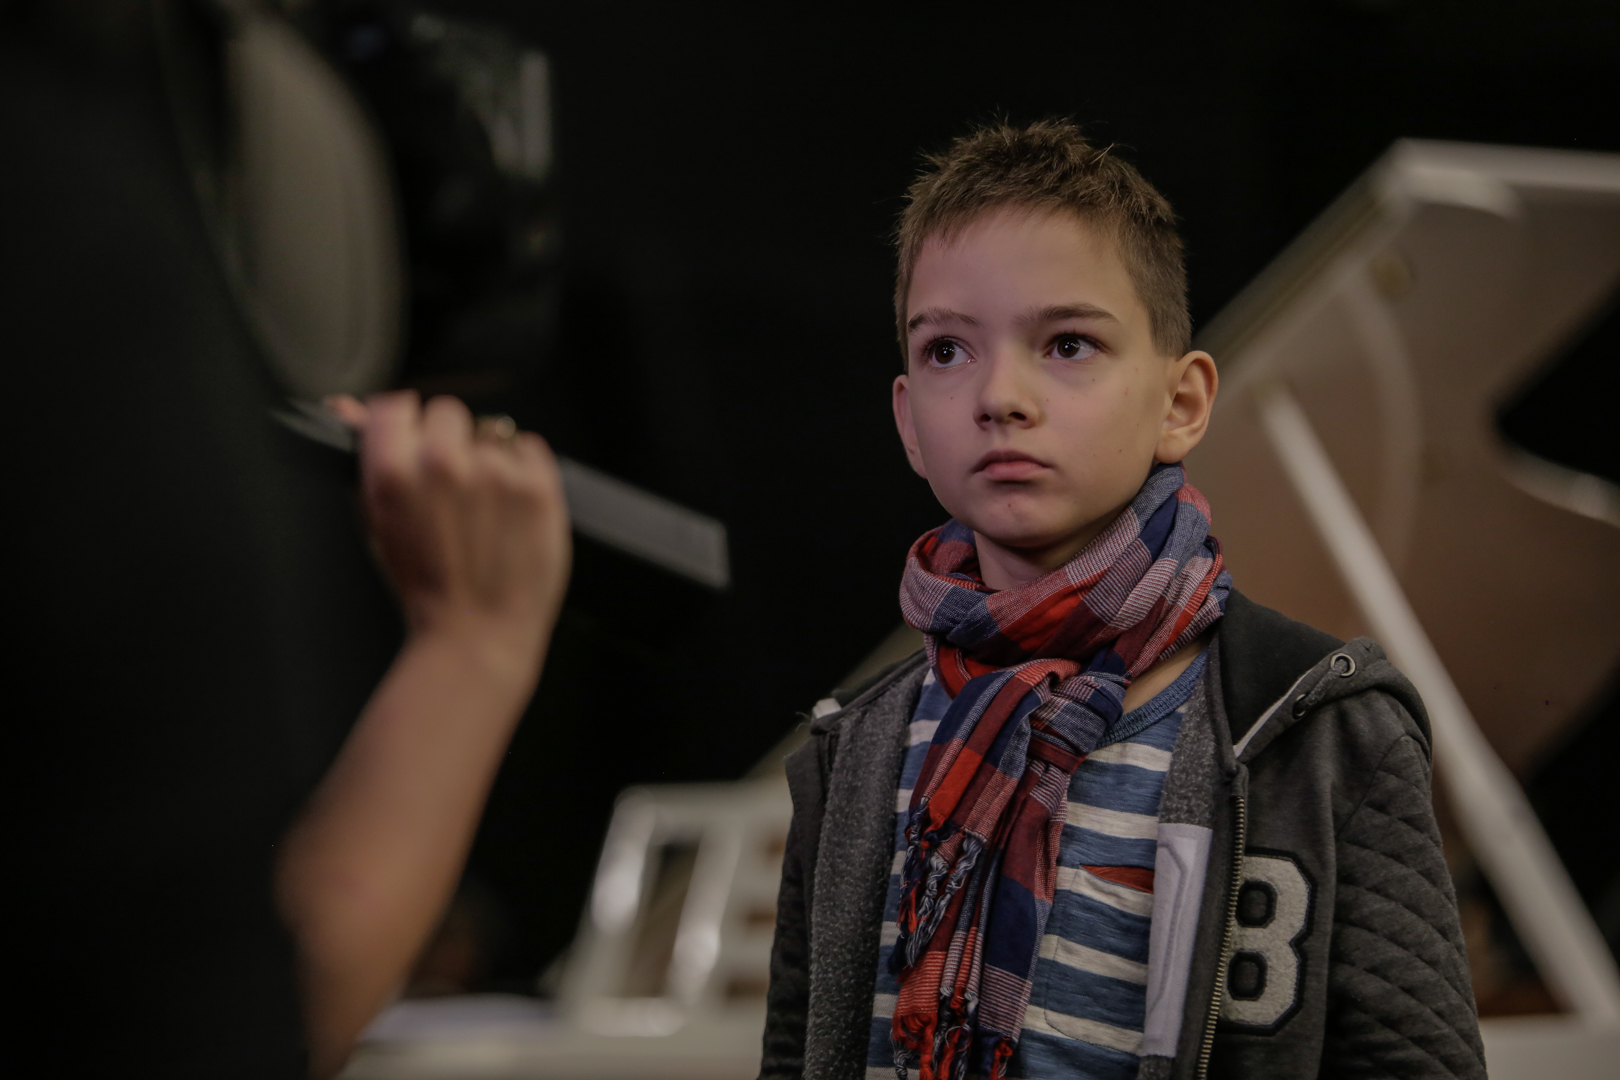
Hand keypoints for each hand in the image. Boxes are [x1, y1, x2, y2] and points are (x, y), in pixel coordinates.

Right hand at [329, 392, 570, 673]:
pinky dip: (524, 469)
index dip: (408, 426)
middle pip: (448, 412)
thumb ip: (366, 458)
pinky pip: (530, 446)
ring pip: (492, 430)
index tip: (415, 446)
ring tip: (486, 506)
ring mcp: (494, 473)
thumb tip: (344, 405)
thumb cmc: (425, 585)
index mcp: (393, 472)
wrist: (477, 635)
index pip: (398, 405)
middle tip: (454, 488)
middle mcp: (442, 464)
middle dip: (449, 442)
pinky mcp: (537, 486)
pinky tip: (512, 507)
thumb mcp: (378, 522)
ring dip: (489, 457)